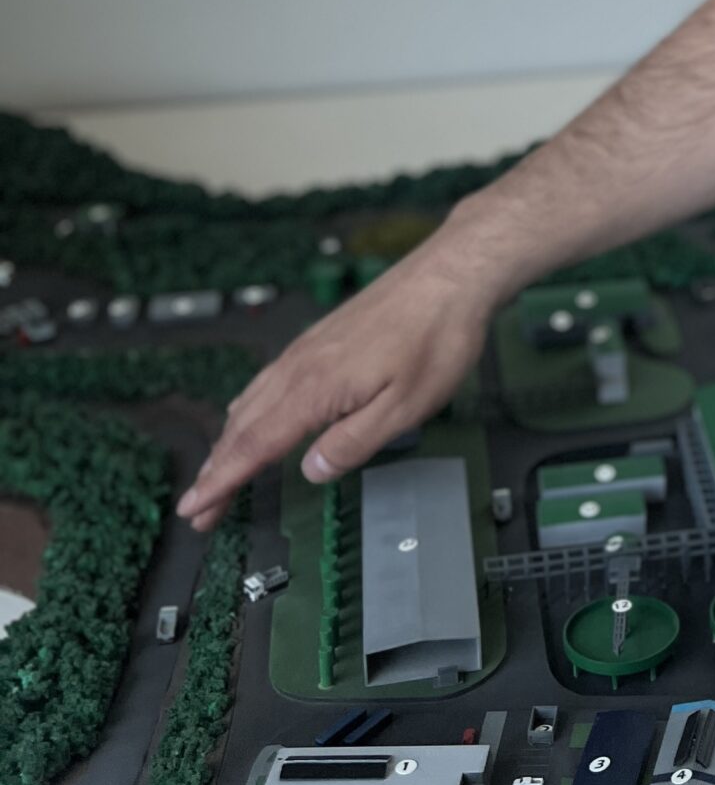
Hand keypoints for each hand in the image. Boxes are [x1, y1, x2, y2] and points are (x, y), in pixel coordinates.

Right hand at [176, 248, 497, 530]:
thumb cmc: (436, 339)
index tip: (194, 511)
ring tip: (215, 472)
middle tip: (198, 510)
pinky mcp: (321, 338)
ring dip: (228, 441)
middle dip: (216, 471)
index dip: (221, 482)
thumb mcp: (405, 407)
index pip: (254, 447)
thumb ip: (353, 444)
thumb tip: (310, 472)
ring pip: (252, 402)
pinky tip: (249, 413)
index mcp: (314, 390)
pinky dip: (248, 409)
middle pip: (243, 428)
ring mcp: (307, 349)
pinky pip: (268, 380)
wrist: (450, 274)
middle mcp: (299, 367)